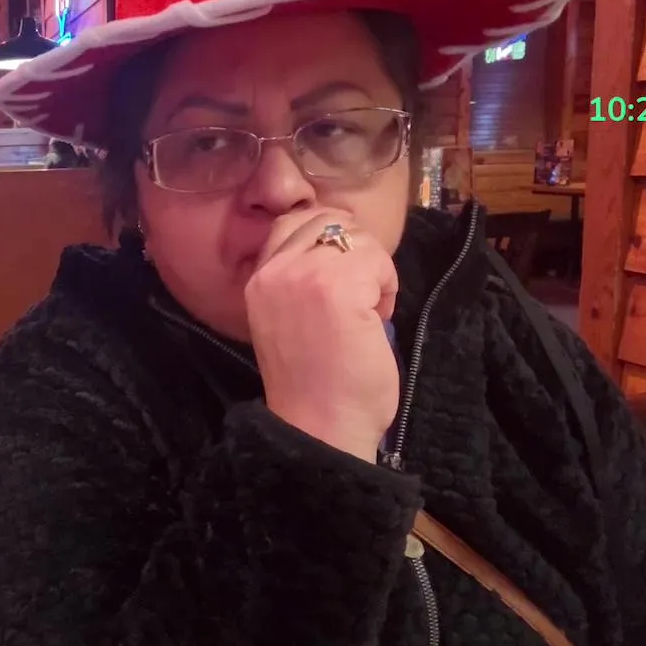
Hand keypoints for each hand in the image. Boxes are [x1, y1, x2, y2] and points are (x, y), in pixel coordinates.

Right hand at [244, 208, 399, 462]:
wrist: (321, 425)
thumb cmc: (315, 382)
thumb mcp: (286, 317)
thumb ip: (297, 278)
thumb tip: (339, 241)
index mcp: (258, 279)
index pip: (292, 222)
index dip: (328, 239)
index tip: (342, 277)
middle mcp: (274, 271)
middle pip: (327, 219)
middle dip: (354, 249)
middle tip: (359, 295)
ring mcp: (304, 275)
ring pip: (357, 237)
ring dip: (374, 270)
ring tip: (367, 311)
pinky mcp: (338, 286)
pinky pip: (378, 260)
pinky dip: (388, 286)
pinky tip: (377, 318)